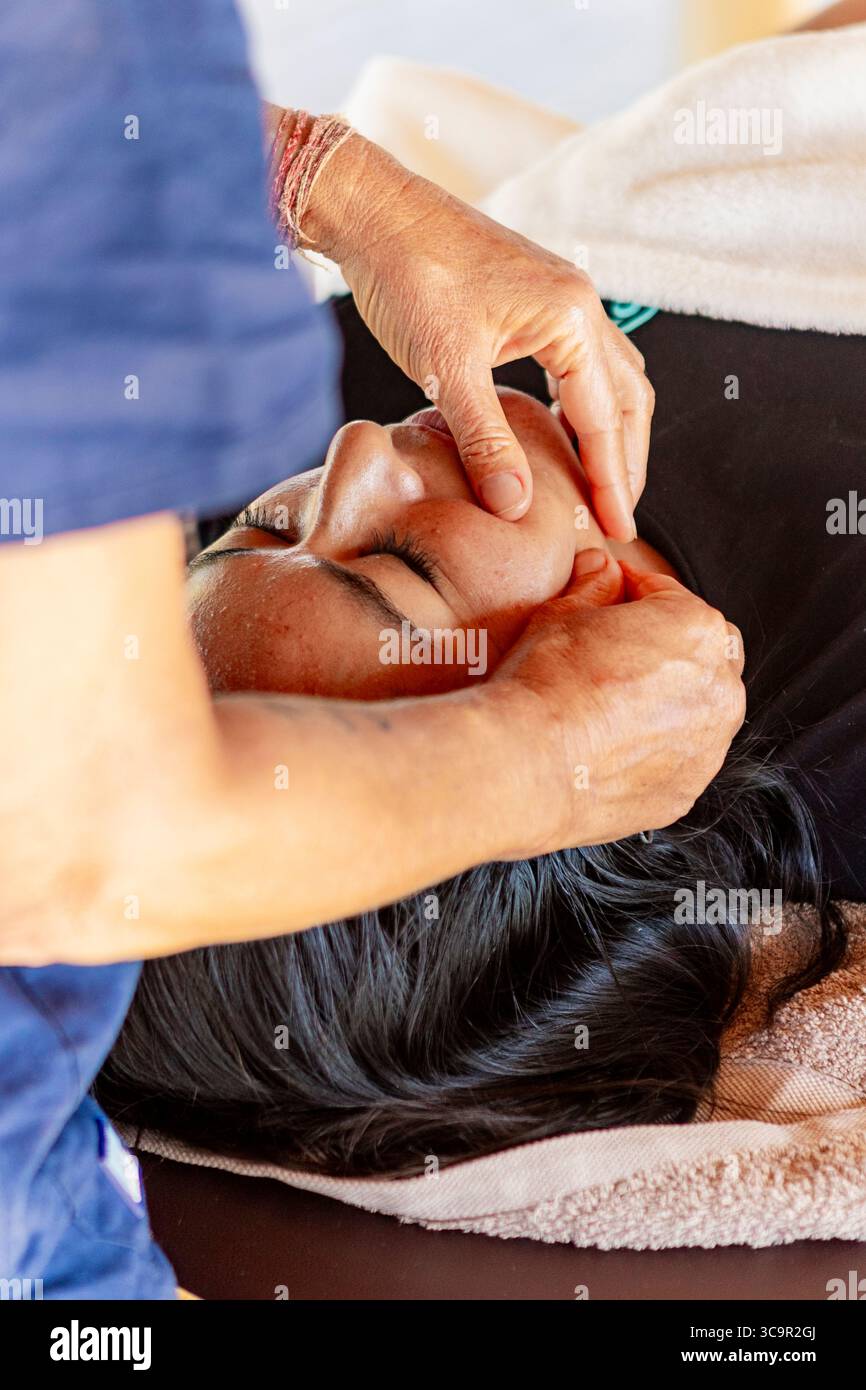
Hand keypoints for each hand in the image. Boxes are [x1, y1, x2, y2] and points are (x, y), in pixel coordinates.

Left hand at [304, 135, 652, 539]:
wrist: (373, 211)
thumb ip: (485, 442)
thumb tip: (516, 506)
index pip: (605, 420)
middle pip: (628, 399)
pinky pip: (583, 361)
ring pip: (612, 378)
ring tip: (602, 484)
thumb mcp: (445, 372)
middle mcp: (581, 303)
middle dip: (626, 462)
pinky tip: (565, 432)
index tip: (617, 530)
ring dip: (612, 433)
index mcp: (571, 319)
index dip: (611, 481)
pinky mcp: (539, 297)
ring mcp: (563, 296)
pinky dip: (586, 404)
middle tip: (617, 520)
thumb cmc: (407, 276)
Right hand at [491, 550, 745, 853]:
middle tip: (617, 651)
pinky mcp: (688, 790)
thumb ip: (594, 584)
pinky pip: (681, 759)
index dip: (632, 593)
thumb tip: (602, 567)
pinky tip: (613, 745)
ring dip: (669, 699)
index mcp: (696, 628)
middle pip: (701, 651)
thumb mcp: (561, 613)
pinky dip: (658, 748)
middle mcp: (720, 687)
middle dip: (667, 645)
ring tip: (614, 704)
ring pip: (698, 709)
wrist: (526, 765)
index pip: (668, 595)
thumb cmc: (543, 684)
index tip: (609, 599)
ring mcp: (709, 745)